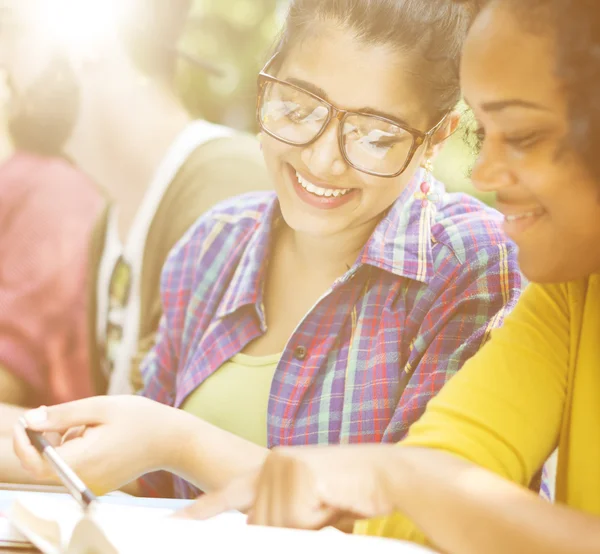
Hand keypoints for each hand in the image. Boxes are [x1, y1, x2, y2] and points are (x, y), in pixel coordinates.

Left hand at [13, 395, 185, 493]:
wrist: (174, 440)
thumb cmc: (141, 419)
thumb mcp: (101, 407)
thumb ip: (62, 415)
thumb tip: (29, 420)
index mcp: (84, 460)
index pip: (37, 463)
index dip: (23, 443)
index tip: (25, 420)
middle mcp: (86, 479)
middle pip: (47, 463)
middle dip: (46, 438)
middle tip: (59, 412)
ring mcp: (93, 484)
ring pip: (62, 462)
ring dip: (65, 440)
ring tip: (94, 421)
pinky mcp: (100, 482)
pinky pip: (76, 466)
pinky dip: (78, 448)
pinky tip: (101, 434)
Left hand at [176, 444, 397, 529]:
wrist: (384, 472)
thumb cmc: (347, 492)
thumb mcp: (306, 507)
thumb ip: (280, 515)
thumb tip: (256, 530)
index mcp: (270, 468)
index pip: (229, 494)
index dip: (203, 511)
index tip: (176, 525)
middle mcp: (272, 463)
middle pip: (260, 523)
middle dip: (289, 529)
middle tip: (321, 507)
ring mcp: (284, 465)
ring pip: (278, 524)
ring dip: (307, 525)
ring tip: (329, 502)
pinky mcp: (300, 471)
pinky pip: (298, 518)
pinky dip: (318, 519)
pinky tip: (333, 499)